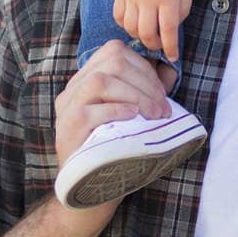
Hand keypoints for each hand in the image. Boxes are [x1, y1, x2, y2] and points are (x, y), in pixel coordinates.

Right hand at [54, 40, 171, 167]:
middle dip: (146, 82)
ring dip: (135, 95)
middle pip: (112, 62)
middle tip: (163, 109)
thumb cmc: (116, 145)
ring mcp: (66, 107)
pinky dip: (117, 111)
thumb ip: (147, 89)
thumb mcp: (134, 111)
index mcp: (87, 78)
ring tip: (153, 115)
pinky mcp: (67, 128)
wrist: (90, 185)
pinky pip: (90, 110)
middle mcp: (73, 88)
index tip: (161, 93)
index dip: (144, 68)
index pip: (115, 51)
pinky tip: (133, 120)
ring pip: (100, 80)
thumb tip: (171, 69)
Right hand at [112, 0, 193, 62]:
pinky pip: (118, 16)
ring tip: (148, 33)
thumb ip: (182, 9)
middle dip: (154, 45)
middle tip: (160, 45)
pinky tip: (135, 22)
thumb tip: (172, 29)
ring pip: (130, 27)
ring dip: (139, 36)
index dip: (171, 48)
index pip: (168, 30)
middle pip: (146, 33)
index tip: (173, 57)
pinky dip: (125, 25)